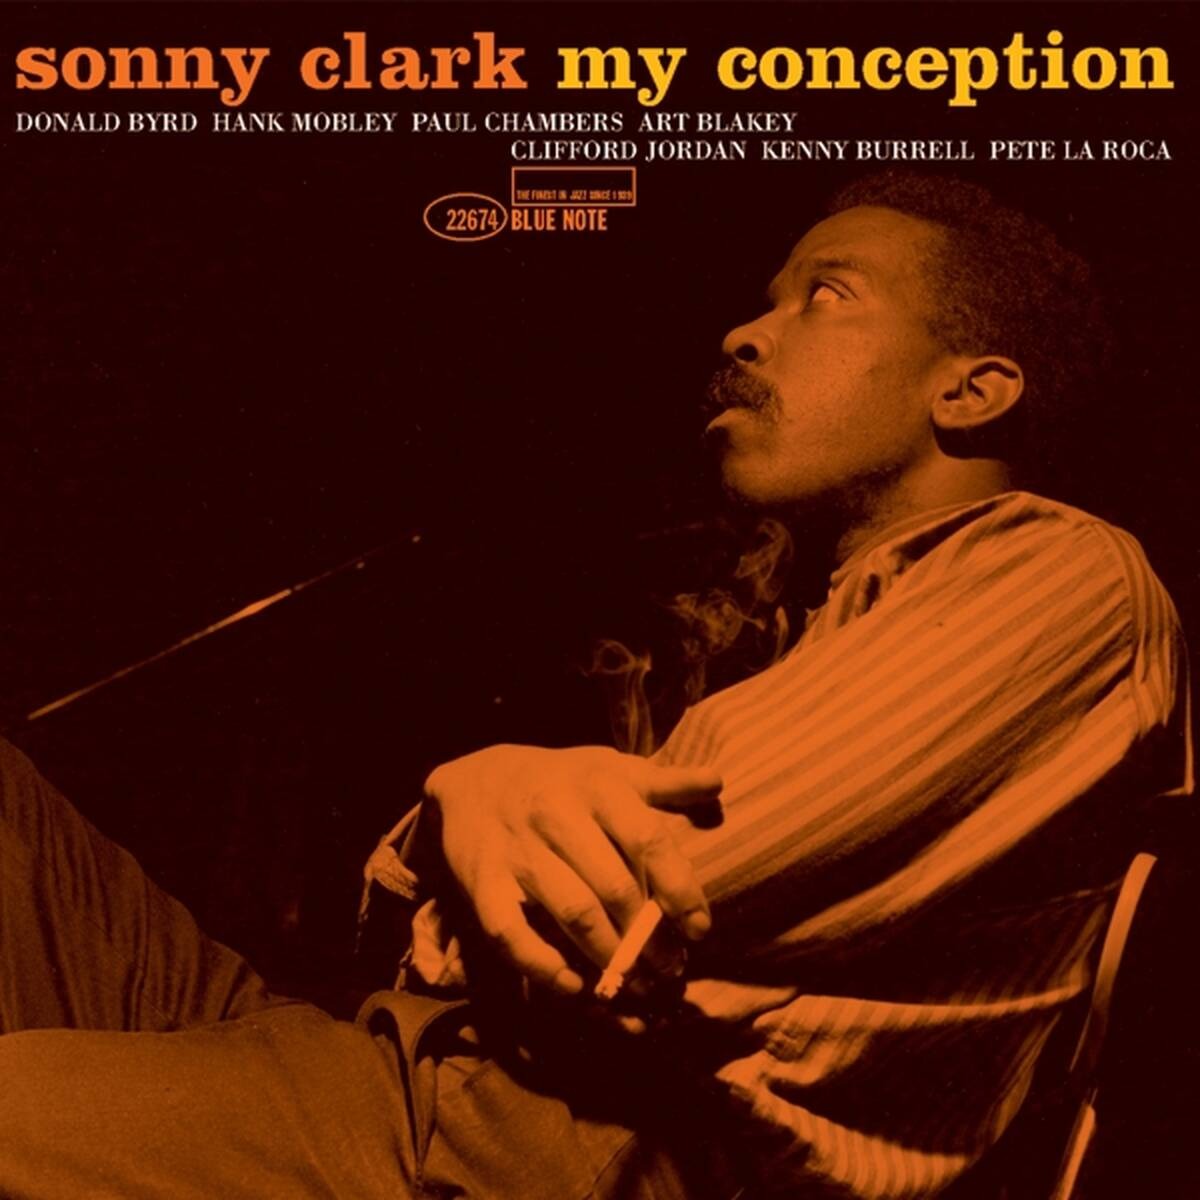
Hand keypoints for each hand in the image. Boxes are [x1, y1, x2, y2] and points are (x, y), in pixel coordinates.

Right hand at [424, 744, 721, 994]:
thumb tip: (718, 780)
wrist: (475, 779)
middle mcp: (557, 813)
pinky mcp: (483, 880)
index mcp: (597, 785)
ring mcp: (518, 848)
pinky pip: (510, 931)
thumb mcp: (608, 768)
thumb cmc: (558, 779)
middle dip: (648, 935)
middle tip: (671, 968)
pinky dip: (540, 964)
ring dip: (609, 954)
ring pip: (573, 911)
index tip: (699, 928)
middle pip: (614, 885)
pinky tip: (572, 986)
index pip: (647, 839)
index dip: (679, 887)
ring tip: (636, 982)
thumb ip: (663, 781)